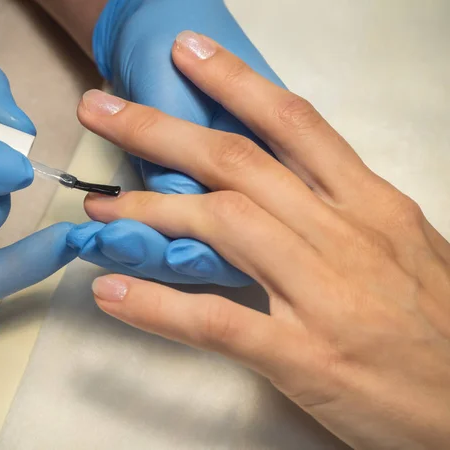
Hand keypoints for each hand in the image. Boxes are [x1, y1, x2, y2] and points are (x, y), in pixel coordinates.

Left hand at [77, 33, 449, 448]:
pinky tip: (114, 294)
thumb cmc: (438, 325)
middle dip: (162, 130)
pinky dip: (159, 307)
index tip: (187, 55)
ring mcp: (323, 296)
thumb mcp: (400, 248)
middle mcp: (344, 237)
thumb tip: (277, 189)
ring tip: (100, 205)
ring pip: (223, 227)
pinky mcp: (305, 358)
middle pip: (238, 163)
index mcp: (370, 206)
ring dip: (151, 210)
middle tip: (103, 110)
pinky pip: (220, 321)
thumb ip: (338, 214)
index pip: (293, 124)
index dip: (235, 83)